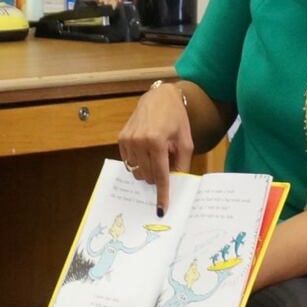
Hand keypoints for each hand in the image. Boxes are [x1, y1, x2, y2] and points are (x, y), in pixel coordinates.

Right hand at [117, 83, 191, 213]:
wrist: (159, 97)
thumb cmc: (176, 118)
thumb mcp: (186, 141)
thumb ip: (182, 164)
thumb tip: (176, 184)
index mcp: (156, 141)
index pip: (159, 174)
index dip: (161, 193)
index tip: (161, 208)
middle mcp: (139, 141)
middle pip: (147, 176)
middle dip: (157, 178)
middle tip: (166, 164)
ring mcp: (127, 140)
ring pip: (136, 172)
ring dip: (147, 170)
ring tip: (156, 154)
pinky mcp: (121, 138)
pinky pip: (129, 162)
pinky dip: (139, 162)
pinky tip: (146, 151)